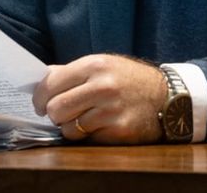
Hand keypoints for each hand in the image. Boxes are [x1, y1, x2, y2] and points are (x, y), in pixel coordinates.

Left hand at [32, 54, 166, 143]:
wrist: (167, 96)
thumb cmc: (129, 80)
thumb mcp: (103, 65)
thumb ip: (71, 71)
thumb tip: (40, 79)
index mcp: (94, 65)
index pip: (50, 84)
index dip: (39, 97)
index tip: (40, 103)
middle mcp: (103, 86)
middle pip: (55, 109)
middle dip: (55, 114)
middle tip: (62, 113)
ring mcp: (111, 110)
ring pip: (68, 129)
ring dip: (72, 127)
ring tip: (85, 119)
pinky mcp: (119, 131)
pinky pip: (87, 140)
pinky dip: (89, 136)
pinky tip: (101, 126)